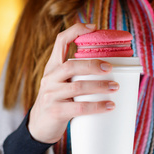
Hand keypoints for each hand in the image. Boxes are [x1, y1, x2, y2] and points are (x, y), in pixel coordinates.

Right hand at [28, 23, 118, 143]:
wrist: (39, 126)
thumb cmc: (57, 102)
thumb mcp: (60, 83)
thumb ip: (75, 74)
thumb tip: (108, 67)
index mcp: (52, 67)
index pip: (60, 41)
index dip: (76, 31)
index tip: (94, 27)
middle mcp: (49, 78)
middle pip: (71, 65)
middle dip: (93, 64)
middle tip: (110, 68)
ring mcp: (50, 95)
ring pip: (77, 86)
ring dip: (99, 86)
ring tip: (115, 87)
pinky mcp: (55, 112)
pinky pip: (79, 107)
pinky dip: (97, 106)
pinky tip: (109, 106)